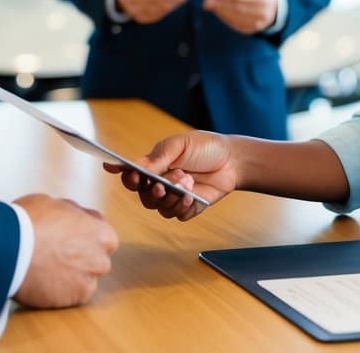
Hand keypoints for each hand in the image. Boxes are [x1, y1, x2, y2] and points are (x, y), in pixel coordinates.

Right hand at [13, 194, 119, 308]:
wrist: (8, 248)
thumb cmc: (29, 221)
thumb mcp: (56, 203)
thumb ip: (75, 214)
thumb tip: (78, 217)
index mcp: (102, 233)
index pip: (103, 237)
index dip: (85, 236)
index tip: (71, 238)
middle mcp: (100, 259)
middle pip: (96, 260)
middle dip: (81, 258)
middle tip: (57, 254)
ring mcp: (88, 281)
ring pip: (84, 280)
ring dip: (71, 277)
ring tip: (46, 270)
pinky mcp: (72, 300)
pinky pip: (70, 297)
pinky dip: (60, 292)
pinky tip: (43, 283)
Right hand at [104, 131, 237, 220]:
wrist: (231, 160)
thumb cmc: (204, 147)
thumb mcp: (180, 145)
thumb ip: (159, 157)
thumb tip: (136, 167)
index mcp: (154, 166)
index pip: (132, 176)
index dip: (127, 177)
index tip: (132, 175)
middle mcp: (160, 184)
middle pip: (143, 197)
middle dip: (152, 191)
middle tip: (162, 185)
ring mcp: (173, 197)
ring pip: (159, 208)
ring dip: (171, 196)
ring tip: (187, 181)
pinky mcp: (187, 208)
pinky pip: (176, 214)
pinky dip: (182, 206)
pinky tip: (191, 196)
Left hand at [202, 0, 277, 34]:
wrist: (273, 8)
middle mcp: (264, 13)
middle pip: (238, 8)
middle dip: (221, 4)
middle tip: (207, 0)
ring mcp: (257, 24)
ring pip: (235, 18)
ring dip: (220, 11)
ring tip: (208, 4)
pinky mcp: (250, 30)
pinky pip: (234, 24)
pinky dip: (223, 16)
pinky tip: (215, 10)